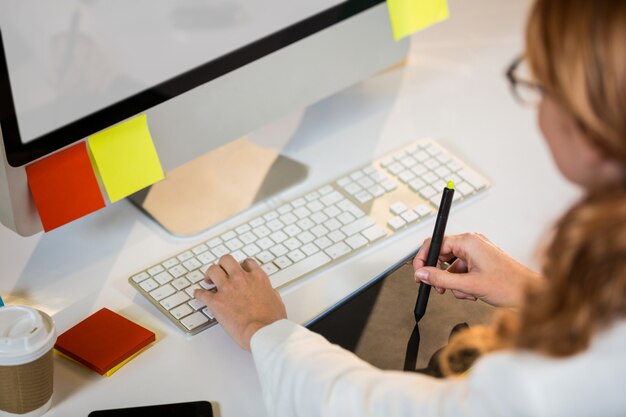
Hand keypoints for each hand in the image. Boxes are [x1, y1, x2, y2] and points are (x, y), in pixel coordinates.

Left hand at [194, 255, 286, 350]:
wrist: (263, 332)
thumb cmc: (271, 321)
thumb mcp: (277, 300)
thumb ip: (269, 292)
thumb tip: (269, 292)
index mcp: (258, 278)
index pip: (247, 262)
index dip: (241, 265)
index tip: (238, 269)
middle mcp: (241, 279)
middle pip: (226, 260)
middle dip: (222, 264)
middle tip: (221, 271)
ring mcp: (227, 289)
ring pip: (212, 270)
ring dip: (209, 274)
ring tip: (208, 280)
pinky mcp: (216, 302)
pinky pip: (202, 293)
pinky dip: (199, 294)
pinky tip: (198, 295)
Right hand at [412, 232, 541, 307]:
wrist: (532, 295)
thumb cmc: (510, 285)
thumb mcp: (469, 285)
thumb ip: (441, 279)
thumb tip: (422, 274)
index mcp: (469, 241)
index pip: (436, 243)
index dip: (424, 259)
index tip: (419, 272)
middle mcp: (473, 243)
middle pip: (443, 256)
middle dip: (440, 275)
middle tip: (438, 288)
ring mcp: (478, 253)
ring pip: (452, 267)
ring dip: (454, 283)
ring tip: (466, 292)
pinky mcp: (481, 262)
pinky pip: (462, 271)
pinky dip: (463, 284)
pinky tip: (472, 293)